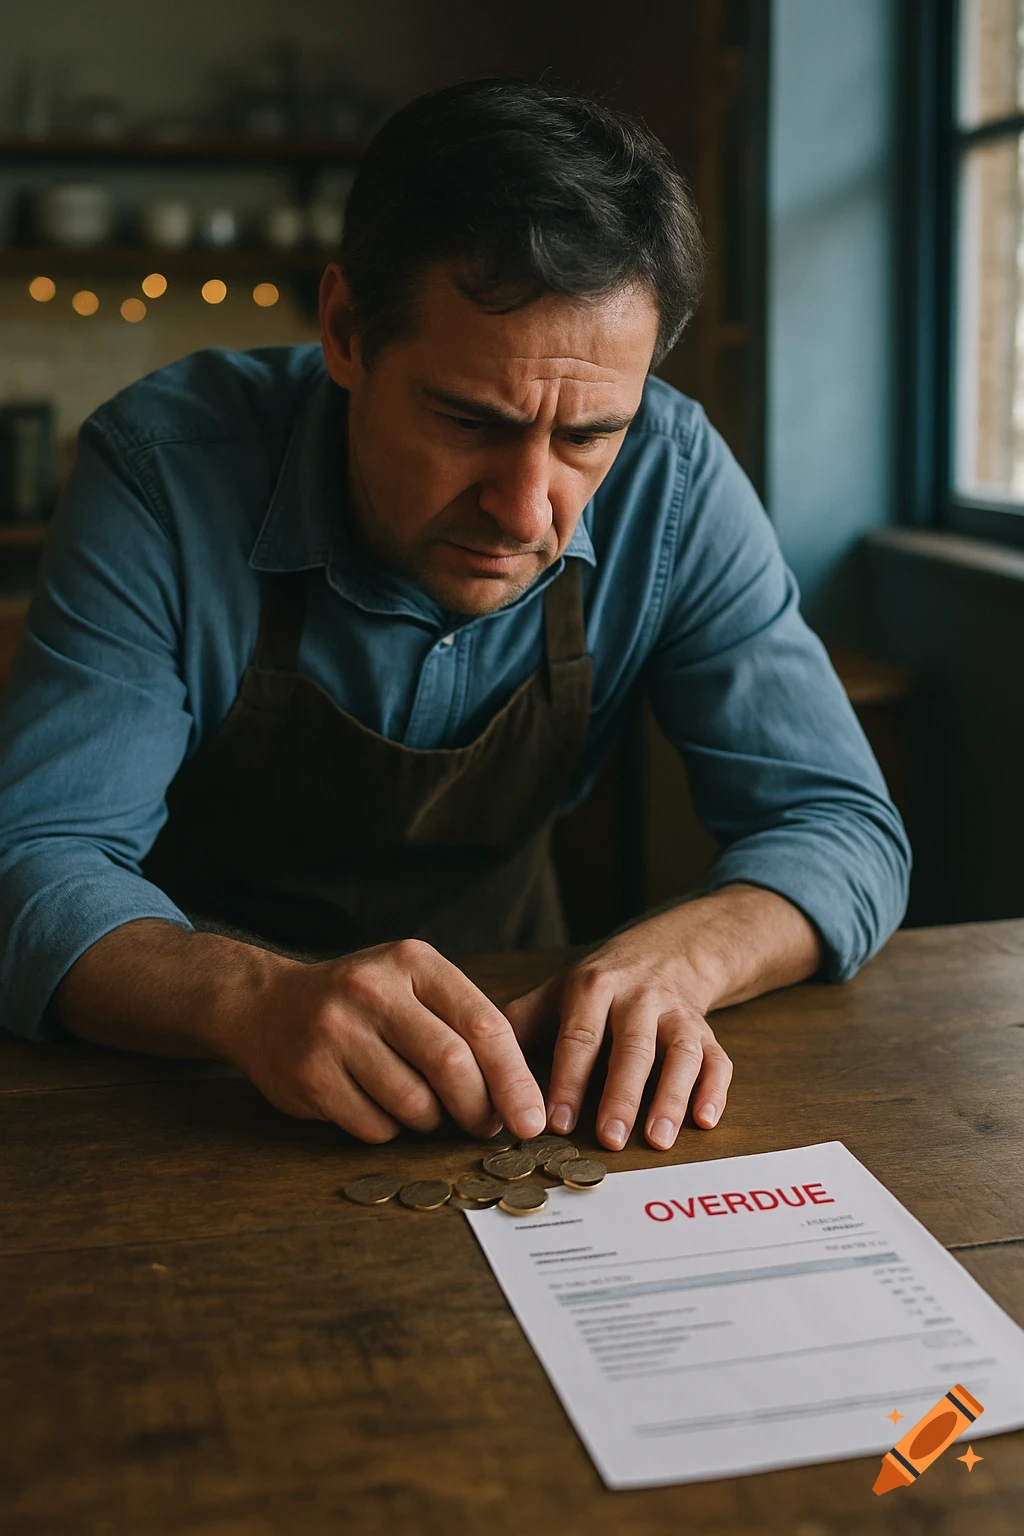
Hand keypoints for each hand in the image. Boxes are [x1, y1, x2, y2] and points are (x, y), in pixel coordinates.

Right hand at [227, 937, 547, 1144]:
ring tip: (425, 1109)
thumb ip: (463, 1023)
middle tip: (486, 1126)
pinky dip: (390, 1130)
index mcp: (413, 963)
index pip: (483, 1024)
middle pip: (452, 1066)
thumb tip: (519, 1095)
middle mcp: (373, 990)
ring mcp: (337, 1032)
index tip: (532, 1118)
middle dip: (479, 1109)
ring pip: (415, 1105)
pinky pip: (375, 1127)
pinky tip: (378, 1107)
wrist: (265, 1005)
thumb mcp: (412, 985)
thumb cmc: (362, 1002)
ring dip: (432, 1122)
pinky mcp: (311, 1075)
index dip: (515, 1079)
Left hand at [503, 912, 733, 1152]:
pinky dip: (715, 1090)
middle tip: (608, 1139)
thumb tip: (477, 1069)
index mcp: (594, 987)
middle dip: (620, 1094)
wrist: (664, 951)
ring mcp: (678, 1014)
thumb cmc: (599, 985)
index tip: (554, 1121)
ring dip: (670, 1097)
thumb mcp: (556, 991)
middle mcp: (640, 997)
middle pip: (632, 1047)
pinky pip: (718, 1060)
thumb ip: (520, 1025)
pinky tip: (705, 1120)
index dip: (568, 1079)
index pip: (579, 1036)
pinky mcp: (707, 1032)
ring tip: (657, 1139)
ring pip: (680, 1054)